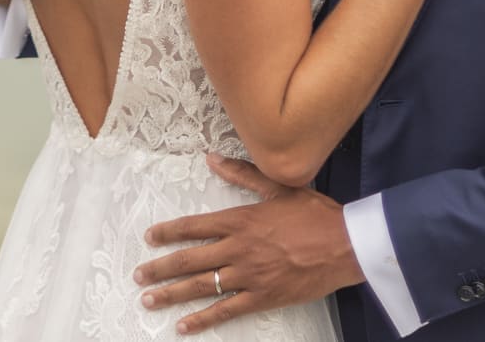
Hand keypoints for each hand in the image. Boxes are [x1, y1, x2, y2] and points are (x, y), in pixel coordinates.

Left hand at [133, 155, 363, 334]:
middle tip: (138, 274)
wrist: (346, 244)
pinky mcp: (263, 297)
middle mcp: (238, 248)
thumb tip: (212, 158)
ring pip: (201, 286)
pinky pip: (226, 310)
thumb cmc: (314, 214)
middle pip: (189, 259)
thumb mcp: (277, 187)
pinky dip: (203, 320)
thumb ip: (241, 174)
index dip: (168, 232)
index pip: (194, 226)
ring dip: (172, 294)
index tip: (149, 238)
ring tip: (148, 300)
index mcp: (240, 220)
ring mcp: (249, 275)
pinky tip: (183, 326)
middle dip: (160, 268)